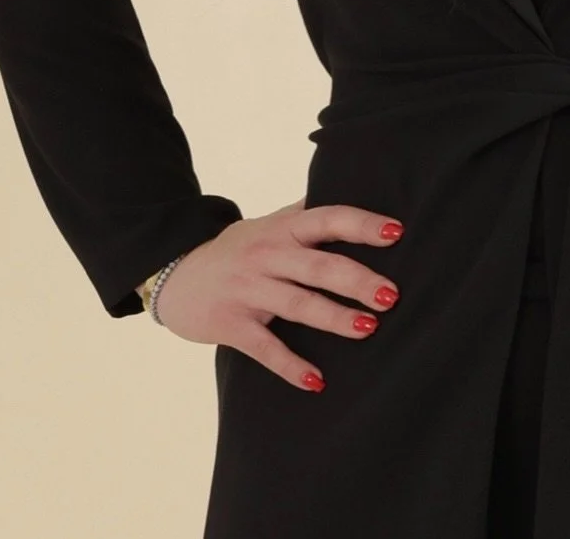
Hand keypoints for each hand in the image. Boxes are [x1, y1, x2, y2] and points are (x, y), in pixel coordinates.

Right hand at [152, 196, 406, 392]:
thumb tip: (350, 188)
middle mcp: (268, 256)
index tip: (396, 232)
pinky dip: (291, 366)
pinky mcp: (231, 325)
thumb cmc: (238, 248)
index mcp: (283, 229)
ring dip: (334, 317)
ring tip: (368, 328)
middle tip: (391, 295)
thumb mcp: (270, 223)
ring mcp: (249, 291)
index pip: (328, 219)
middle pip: (319, 266)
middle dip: (357, 280)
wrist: (173, 273)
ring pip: (298, 305)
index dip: (362, 224)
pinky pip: (265, 348)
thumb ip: (306, 212)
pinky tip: (316, 381)